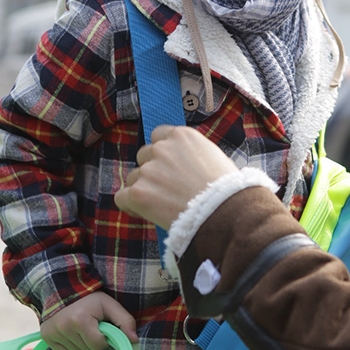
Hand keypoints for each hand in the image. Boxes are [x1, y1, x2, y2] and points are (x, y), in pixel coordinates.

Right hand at [40, 291, 137, 349]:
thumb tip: (134, 340)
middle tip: (90, 326)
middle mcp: (64, 328)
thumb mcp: (110, 305)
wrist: (64, 289)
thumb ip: (125, 321)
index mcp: (80, 320)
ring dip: (81, 343)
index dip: (103, 338)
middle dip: (92, 341)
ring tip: (80, 328)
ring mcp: (53, 333)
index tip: (100, 326)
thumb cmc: (90, 299)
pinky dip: (70, 345)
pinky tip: (71, 333)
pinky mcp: (46, 337)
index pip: (98, 345)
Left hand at [114, 125, 237, 229]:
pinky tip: (145, 213)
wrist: (224, 214)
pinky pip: (122, 197)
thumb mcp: (214, 157)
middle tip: (168, 189)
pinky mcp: (138, 192)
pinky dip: (131, 205)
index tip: (169, 167)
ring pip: (133, 177)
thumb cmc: (226, 190)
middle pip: (144, 156)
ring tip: (162, 204)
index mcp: (181, 136)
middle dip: (153, 171)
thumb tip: (183, 164)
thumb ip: (192, 154)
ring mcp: (148, 170)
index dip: (162, 153)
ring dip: (144, 188)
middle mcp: (161, 148)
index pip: (158, 135)